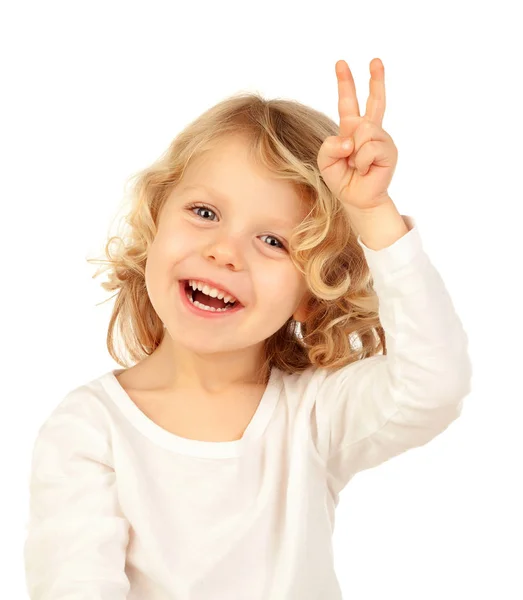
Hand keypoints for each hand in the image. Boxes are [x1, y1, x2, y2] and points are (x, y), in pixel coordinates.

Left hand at [317, 58, 397, 210]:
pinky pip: (370, 147)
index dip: (345, 83)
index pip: (348, 102)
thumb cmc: (342, 179)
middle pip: (375, 100)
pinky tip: (365, 169)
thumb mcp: (325, 161)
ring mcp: (381, 139)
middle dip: (376, 79)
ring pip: (364, 130)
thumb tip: (351, 140)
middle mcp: (368, 131)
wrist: (357, 199)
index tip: (341, 63)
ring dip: (354, 152)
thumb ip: (330, 145)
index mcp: (351, 129)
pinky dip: (362, 161)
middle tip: (375, 60)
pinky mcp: (389, 150)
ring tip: (357, 165)